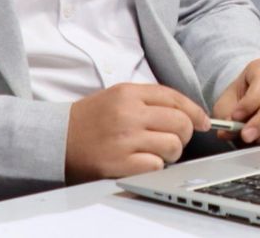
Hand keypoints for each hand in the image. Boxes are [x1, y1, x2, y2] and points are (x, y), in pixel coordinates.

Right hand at [65, 83, 208, 181]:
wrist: (56, 139)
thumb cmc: (89, 119)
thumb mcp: (117, 96)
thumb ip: (150, 100)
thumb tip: (188, 113)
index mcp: (128, 93)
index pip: (175, 98)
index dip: (194, 112)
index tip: (203, 122)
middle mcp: (128, 113)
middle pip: (179, 122)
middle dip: (184, 134)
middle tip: (175, 140)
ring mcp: (123, 139)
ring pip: (172, 145)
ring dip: (171, 152)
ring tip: (158, 153)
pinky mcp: (118, 163)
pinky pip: (156, 165)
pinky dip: (155, 166)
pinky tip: (144, 162)